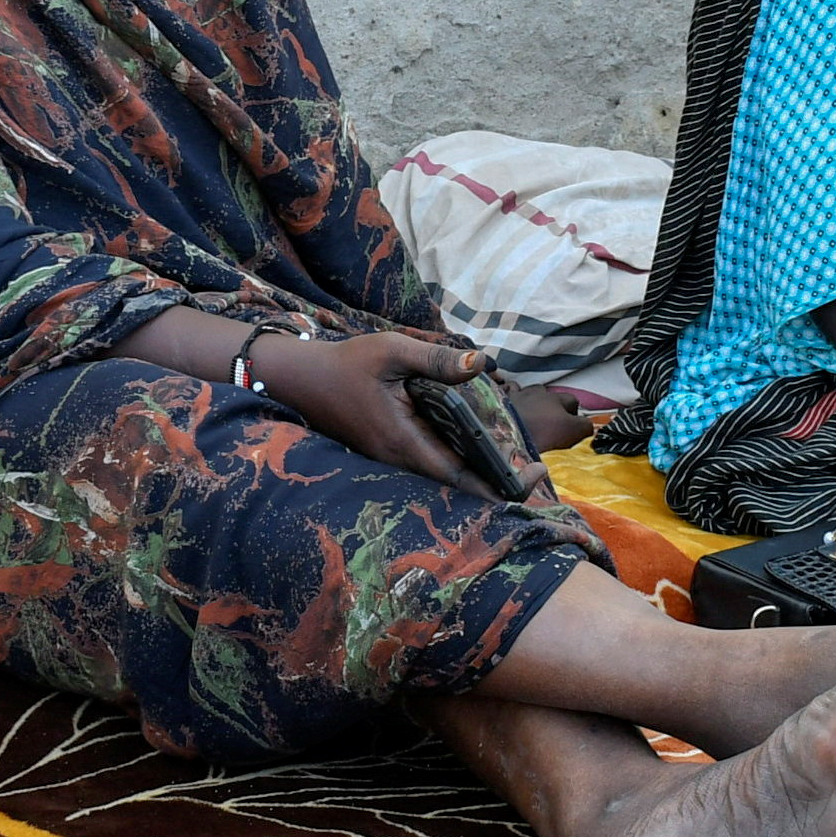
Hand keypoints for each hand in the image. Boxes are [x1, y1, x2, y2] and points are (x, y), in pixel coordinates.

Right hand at [252, 329, 510, 496]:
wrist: (300, 379)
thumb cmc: (345, 363)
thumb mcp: (392, 351)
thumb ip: (437, 359)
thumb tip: (482, 363)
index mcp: (404, 442)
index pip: (461, 478)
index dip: (500, 484)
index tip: (533, 477)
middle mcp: (400, 460)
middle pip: (458, 485)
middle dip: (498, 482)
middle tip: (536, 470)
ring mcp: (394, 459)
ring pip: (445, 477)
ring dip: (480, 472)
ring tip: (516, 460)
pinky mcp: (391, 452)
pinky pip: (432, 464)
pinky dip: (459, 460)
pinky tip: (477, 445)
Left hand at [505, 383, 592, 457]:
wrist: (504, 436)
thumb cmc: (540, 434)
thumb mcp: (571, 432)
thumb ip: (584, 427)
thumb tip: (589, 426)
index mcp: (556, 400)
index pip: (572, 401)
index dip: (574, 415)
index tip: (569, 430)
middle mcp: (536, 392)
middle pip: (548, 394)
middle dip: (550, 406)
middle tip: (548, 424)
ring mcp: (516, 394)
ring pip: (526, 391)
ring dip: (529, 400)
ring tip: (528, 415)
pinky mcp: (498, 400)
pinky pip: (506, 392)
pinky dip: (509, 397)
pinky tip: (508, 406)